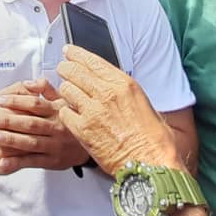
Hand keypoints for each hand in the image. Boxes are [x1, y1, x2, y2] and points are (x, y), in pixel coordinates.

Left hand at [0, 79, 89, 172]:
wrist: (91, 143)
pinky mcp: (52, 161)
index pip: (35, 104)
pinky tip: (2, 162)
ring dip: (11, 139)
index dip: (17, 101)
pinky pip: (33, 162)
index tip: (0, 100)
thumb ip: (47, 89)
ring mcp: (54, 146)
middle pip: (30, 123)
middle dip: (9, 121)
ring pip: (30, 142)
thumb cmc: (71, 119)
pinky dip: (17, 163)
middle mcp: (56, 128)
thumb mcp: (64, 101)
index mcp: (57, 111)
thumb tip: (29, 82)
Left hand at [55, 44, 180, 173]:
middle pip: (74, 71)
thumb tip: (108, 84)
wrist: (151, 164)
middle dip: (65, 69)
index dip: (76, 54)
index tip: (68, 51)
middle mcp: (106, 93)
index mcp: (124, 84)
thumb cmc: (153, 139)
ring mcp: (92, 111)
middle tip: (63, 70)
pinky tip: (71, 116)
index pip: (92, 61)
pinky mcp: (82, 130)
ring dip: (65, 91)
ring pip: (66, 89)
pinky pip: (64, 112)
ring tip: (68, 94)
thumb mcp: (144, 103)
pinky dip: (66, 113)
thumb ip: (123, 91)